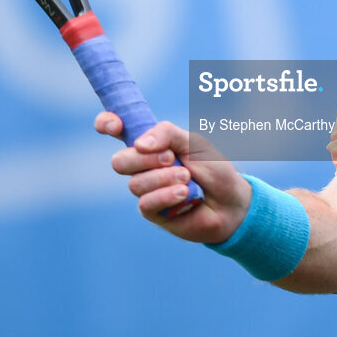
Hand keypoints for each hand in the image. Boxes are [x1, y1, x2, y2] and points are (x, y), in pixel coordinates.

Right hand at [95, 112, 250, 243]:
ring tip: (187, 179)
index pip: (117, 129)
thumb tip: (139, 143)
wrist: (230, 201)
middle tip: (171, 158)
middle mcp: (143, 166)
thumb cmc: (213, 169)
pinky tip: (184, 194)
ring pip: (135, 184)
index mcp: (150, 144)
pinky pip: (145, 203)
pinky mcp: (152, 212)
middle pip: (120, 161)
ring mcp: (146, 190)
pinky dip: (166, 195)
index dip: (107, 123)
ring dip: (164, 178)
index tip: (114, 126)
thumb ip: (167, 134)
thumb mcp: (193, 142)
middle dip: (145, 159)